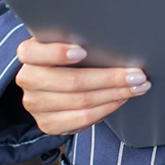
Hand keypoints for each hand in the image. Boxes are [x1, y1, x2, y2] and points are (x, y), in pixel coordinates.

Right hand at [15, 39, 151, 136]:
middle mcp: (28, 79)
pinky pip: (82, 119)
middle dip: (110, 78)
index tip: (83, 50)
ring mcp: (36, 104)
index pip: (34, 53)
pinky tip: (121, 99)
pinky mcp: (47, 124)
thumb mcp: (64, 42)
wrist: (49, 85)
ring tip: (136, 86)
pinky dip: (107, 109)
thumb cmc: (64, 57)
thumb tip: (112, 40)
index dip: (57, 52)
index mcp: (28, 54)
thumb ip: (76, 40)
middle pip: (71, 81)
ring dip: (115, 94)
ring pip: (81, 102)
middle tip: (136, 74)